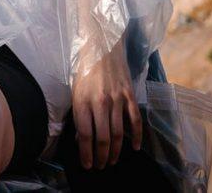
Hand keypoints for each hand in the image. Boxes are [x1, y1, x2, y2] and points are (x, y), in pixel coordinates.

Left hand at [70, 46, 141, 169]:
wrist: (102, 45)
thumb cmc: (85, 69)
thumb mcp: (75, 90)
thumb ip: (79, 113)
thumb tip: (81, 138)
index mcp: (82, 101)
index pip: (85, 135)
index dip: (86, 153)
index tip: (87, 164)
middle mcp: (100, 102)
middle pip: (102, 138)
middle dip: (101, 157)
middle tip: (100, 166)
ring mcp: (117, 99)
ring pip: (118, 133)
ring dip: (115, 151)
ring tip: (112, 160)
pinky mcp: (129, 95)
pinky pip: (135, 121)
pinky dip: (136, 136)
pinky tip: (135, 147)